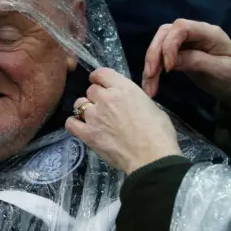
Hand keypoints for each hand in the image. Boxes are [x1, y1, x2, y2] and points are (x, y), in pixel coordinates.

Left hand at [65, 68, 180, 174]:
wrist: (152, 157)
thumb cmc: (159, 133)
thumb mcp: (152, 107)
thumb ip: (135, 100)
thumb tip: (130, 103)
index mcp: (124, 88)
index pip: (101, 73)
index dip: (98, 78)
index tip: (99, 83)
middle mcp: (106, 98)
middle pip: (91, 90)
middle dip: (96, 96)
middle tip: (104, 107)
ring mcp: (94, 116)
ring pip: (79, 104)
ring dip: (85, 108)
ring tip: (93, 117)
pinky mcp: (87, 134)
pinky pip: (71, 123)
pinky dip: (74, 123)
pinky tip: (81, 127)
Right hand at [142, 19, 230, 108]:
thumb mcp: (221, 71)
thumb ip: (197, 62)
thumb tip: (170, 62)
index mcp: (209, 33)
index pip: (181, 28)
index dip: (170, 44)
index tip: (168, 68)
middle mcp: (195, 34)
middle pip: (165, 33)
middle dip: (154, 54)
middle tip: (150, 74)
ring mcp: (186, 44)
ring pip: (159, 45)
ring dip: (150, 64)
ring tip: (148, 86)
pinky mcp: (180, 56)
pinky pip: (161, 59)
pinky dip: (153, 71)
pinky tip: (151, 85)